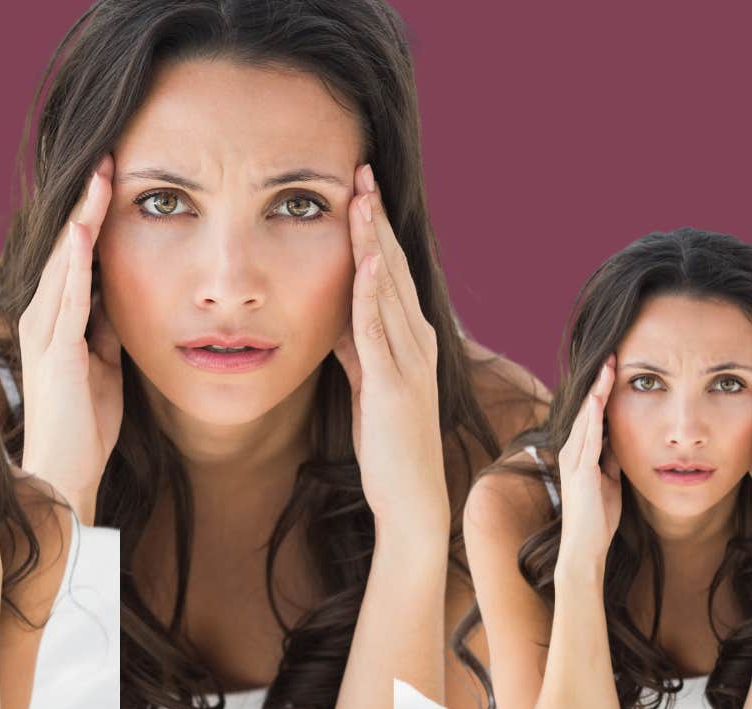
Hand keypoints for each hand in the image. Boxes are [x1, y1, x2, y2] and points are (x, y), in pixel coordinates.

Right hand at [19, 155, 121, 522]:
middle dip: (87, 202)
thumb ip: (107, 325)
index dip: (93, 215)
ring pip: (66, 261)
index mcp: (57, 318)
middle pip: (67, 246)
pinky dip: (75, 260)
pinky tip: (84, 229)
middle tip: (107, 155)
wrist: (66, 467)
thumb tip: (122, 291)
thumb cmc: (85, 420)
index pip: (77, 254)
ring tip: (99, 174)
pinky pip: (68, 296)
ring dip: (83, 217)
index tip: (113, 175)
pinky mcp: (58, 350)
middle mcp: (44, 316)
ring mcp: (47, 331)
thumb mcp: (106, 360)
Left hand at [331, 164, 448, 542]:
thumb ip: (356, 345)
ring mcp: (408, 358)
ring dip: (373, 240)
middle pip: (391, 265)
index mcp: (410, 335)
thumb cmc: (387, 442)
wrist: (410, 495)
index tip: (359, 186)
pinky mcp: (394, 383)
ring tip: (361, 196)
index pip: (389, 269)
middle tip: (362, 170)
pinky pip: (379, 328)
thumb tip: (335, 314)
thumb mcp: (367, 381)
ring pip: (387, 286)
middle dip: (376, 217)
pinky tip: (363, 260)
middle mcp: (417, 337)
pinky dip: (371, 291)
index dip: (375, 227)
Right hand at [555, 355, 621, 568]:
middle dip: (599, 382)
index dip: (602, 390)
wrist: (585, 546)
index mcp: (580, 453)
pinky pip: (588, 437)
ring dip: (596, 391)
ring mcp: (574, 459)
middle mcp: (572, 451)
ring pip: (586, 417)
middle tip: (611, 355)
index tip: (615, 367)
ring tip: (607, 367)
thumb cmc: (598, 518)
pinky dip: (593, 416)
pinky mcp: (580, 470)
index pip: (593, 414)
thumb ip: (611, 459)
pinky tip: (599, 398)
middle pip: (586, 409)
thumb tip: (620, 439)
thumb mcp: (611, 480)